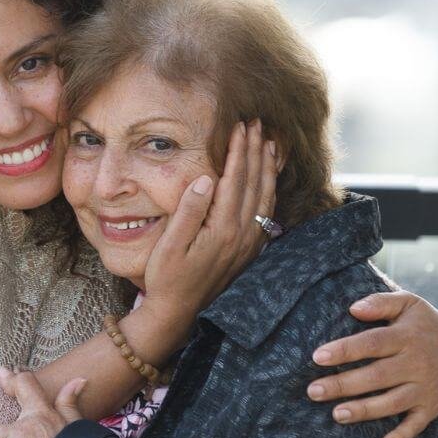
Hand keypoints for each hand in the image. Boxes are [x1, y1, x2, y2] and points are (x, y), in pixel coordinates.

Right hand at [143, 120, 279, 317]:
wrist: (179, 314)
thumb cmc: (166, 279)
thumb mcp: (169, 245)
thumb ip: (188, 211)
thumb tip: (206, 179)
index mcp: (222, 229)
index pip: (235, 179)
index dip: (239, 150)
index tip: (240, 125)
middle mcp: (241, 235)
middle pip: (254, 183)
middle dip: (256, 150)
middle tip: (257, 123)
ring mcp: (248, 244)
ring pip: (265, 196)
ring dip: (267, 167)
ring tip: (269, 143)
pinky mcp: (249, 251)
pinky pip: (267, 212)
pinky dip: (270, 190)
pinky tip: (268, 179)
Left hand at [306, 291, 437, 437]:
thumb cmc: (425, 324)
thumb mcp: (409, 303)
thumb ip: (381, 302)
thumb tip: (353, 308)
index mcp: (406, 337)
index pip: (372, 343)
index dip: (345, 350)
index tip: (317, 357)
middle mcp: (416, 364)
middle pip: (376, 376)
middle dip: (344, 385)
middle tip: (313, 391)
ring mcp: (425, 388)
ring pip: (392, 402)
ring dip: (365, 410)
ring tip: (336, 414)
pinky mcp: (431, 408)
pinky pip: (417, 425)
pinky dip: (403, 436)